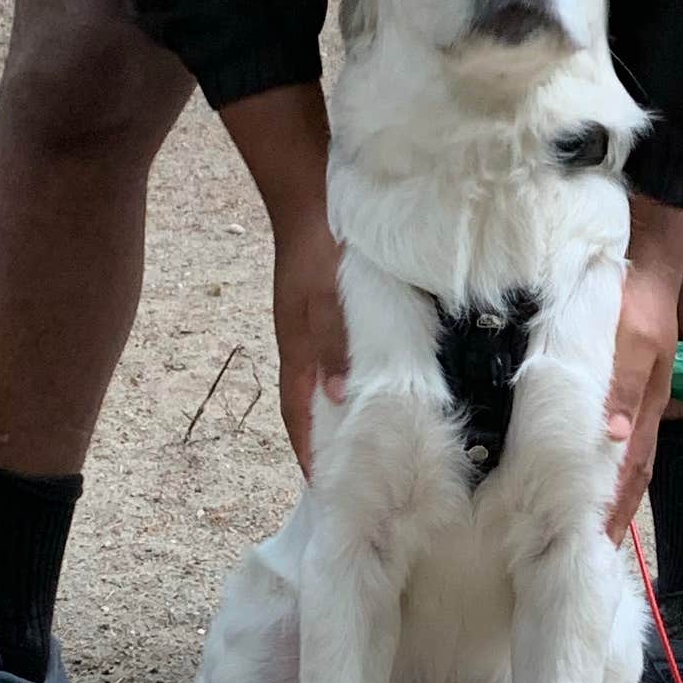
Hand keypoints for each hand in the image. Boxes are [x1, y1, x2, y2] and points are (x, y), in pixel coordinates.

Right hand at [269, 211, 348, 472]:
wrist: (309, 192)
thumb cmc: (319, 245)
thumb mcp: (328, 296)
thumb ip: (334, 343)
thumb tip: (339, 397)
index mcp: (297, 350)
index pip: (298, 415)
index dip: (308, 452)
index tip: (323, 490)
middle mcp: (305, 346)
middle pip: (313, 406)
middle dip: (330, 441)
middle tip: (356, 474)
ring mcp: (319, 328)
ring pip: (331, 383)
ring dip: (347, 412)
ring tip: (374, 441)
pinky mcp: (334, 310)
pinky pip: (346, 358)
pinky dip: (360, 379)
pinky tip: (384, 383)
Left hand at [604, 249, 681, 540]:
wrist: (651, 265)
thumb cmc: (639, 303)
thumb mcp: (633, 343)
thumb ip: (623, 388)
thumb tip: (615, 438)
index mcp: (645, 411)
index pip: (630, 476)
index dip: (615, 513)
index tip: (597, 549)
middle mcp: (642, 415)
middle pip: (631, 479)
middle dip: (614, 518)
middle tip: (591, 555)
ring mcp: (637, 403)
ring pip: (626, 462)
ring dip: (611, 497)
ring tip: (593, 528)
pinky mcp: (626, 389)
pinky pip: (617, 441)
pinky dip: (606, 466)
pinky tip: (592, 473)